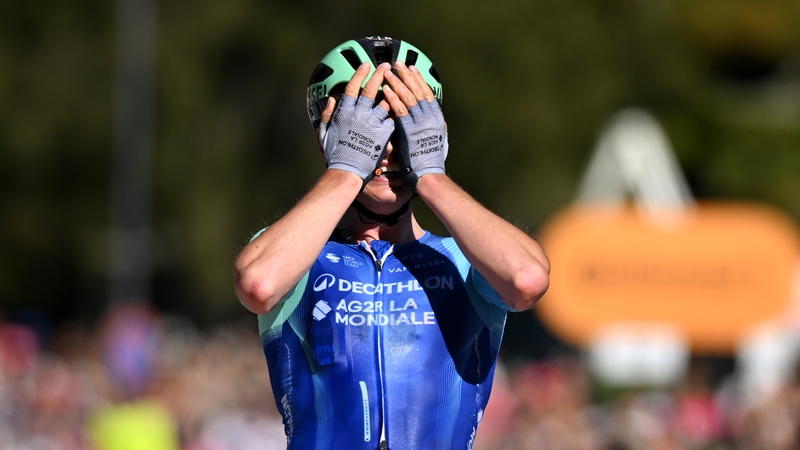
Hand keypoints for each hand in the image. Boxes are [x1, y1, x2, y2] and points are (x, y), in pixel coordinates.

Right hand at [319, 63, 394, 188]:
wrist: (347, 171)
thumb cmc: (334, 154)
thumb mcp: (324, 132)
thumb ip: (327, 115)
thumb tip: (332, 100)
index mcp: (344, 112)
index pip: (353, 87)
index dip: (359, 74)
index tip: (366, 65)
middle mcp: (359, 114)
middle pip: (371, 89)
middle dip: (379, 75)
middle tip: (387, 66)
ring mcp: (372, 123)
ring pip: (385, 101)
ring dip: (392, 89)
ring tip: (399, 81)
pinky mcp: (383, 133)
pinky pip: (392, 118)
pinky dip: (397, 110)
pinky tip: (404, 103)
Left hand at [383, 61, 447, 189]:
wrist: (428, 175)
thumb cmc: (431, 162)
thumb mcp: (439, 142)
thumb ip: (437, 130)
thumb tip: (442, 123)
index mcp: (436, 118)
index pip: (427, 93)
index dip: (418, 80)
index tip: (412, 68)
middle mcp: (430, 117)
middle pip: (417, 90)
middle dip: (407, 75)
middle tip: (398, 63)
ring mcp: (420, 123)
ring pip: (408, 97)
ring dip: (398, 83)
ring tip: (388, 72)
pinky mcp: (409, 130)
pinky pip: (400, 111)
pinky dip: (393, 99)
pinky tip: (386, 89)